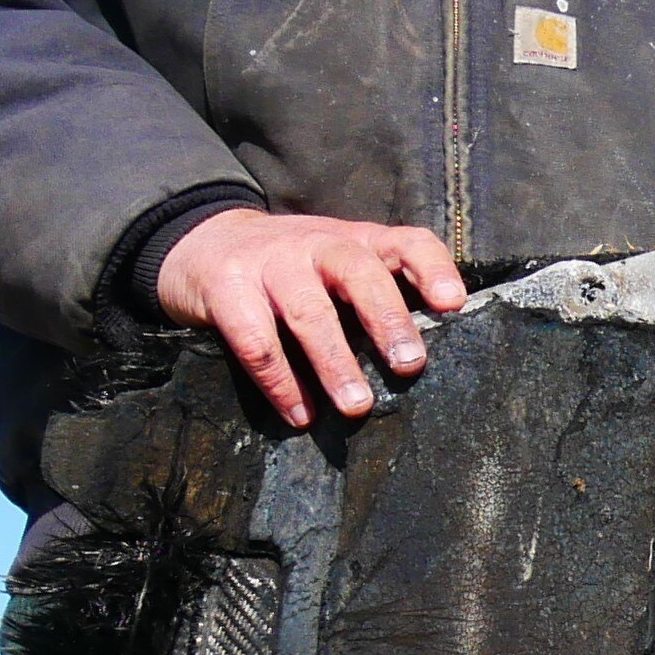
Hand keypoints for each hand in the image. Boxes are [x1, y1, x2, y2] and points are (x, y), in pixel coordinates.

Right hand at [153, 209, 467, 423]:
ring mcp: (269, 263)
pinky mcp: (226, 290)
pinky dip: (280, 383)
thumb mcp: (336, 266)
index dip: (431, 268)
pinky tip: (300, 415)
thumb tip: (421, 360)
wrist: (202, 243)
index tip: (453, 304)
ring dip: (334, 362)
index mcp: (354, 239)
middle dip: (387, 318)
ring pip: (308, 312)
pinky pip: (255, 342)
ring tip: (356, 406)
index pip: (403, 241)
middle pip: (358, 272)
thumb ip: (376, 295)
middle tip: (409, 364)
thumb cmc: (290, 269)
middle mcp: (316, 243)